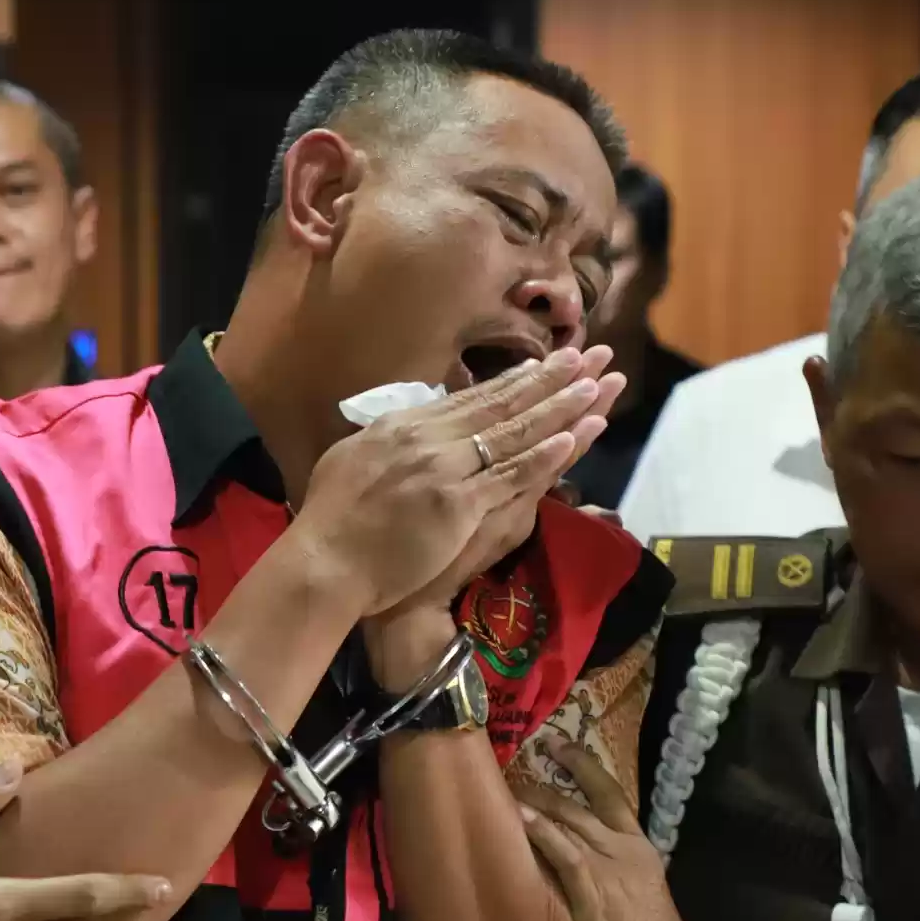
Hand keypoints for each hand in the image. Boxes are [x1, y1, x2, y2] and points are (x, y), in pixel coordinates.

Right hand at [296, 347, 622, 618]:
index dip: (512, 380)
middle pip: (499, 405)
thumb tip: (409, 426)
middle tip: (585, 357)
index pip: (469, 398)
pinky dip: (542, 456)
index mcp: (403, 425)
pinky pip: (509, 476)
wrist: (325, 563)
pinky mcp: (457, 505)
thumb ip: (390, 442)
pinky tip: (571, 437)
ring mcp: (444, 470)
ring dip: (556, 408)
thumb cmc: (333, 521)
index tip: (544, 364)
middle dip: (546, 380)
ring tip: (594, 386)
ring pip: (512, 433)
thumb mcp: (355, 461)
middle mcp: (428, 438)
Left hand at [516, 742, 715, 920]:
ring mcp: (614, 873)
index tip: (561, 747)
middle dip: (560, 771)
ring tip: (510, 779)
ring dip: (540, 797)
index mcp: (643, 857)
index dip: (586, 770)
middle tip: (531, 749)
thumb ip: (613, 892)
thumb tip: (586, 882)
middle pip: (590, 799)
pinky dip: (543, 833)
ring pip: (573, 819)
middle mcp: (629, 854)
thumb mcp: (636, 913)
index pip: (613, 800)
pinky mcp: (598, 898)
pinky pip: (566, 855)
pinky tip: (521, 816)